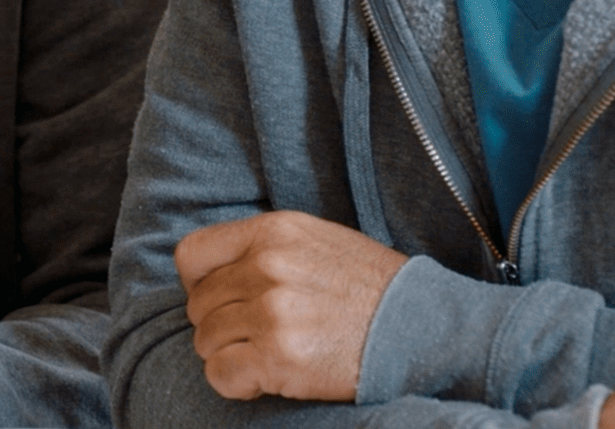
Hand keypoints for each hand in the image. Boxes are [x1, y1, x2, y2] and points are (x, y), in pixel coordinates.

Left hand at [174, 210, 407, 401]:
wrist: (422, 327)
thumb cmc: (370, 288)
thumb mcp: (317, 242)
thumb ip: (265, 249)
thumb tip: (217, 273)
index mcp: (274, 232)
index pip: (192, 255)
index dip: (198, 284)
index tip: (220, 301)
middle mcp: (268, 266)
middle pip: (198, 305)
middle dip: (218, 326)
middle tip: (254, 337)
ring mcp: (272, 312)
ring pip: (205, 341)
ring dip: (229, 355)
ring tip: (266, 356)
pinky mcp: (279, 357)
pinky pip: (220, 374)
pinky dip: (235, 383)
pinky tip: (265, 379)